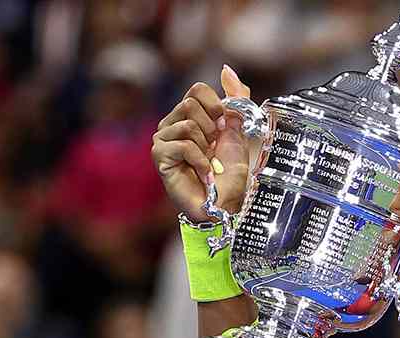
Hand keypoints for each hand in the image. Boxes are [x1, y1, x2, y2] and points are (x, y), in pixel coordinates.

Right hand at [151, 64, 253, 225]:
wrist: (226, 205)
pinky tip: (202, 173)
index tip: (223, 130)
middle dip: (211, 130)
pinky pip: (183, 144)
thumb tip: (225, 69)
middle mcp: (172, 124)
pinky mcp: (159, 156)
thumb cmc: (231, 175)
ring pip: (188, 124)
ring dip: (206, 148)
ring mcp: (163, 139)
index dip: (216, 107)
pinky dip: (200, 161)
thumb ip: (236, 99)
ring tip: (208, 164)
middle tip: (214, 151)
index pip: (197, 89)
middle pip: (190, 104)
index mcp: (189, 115)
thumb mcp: (239, 132)